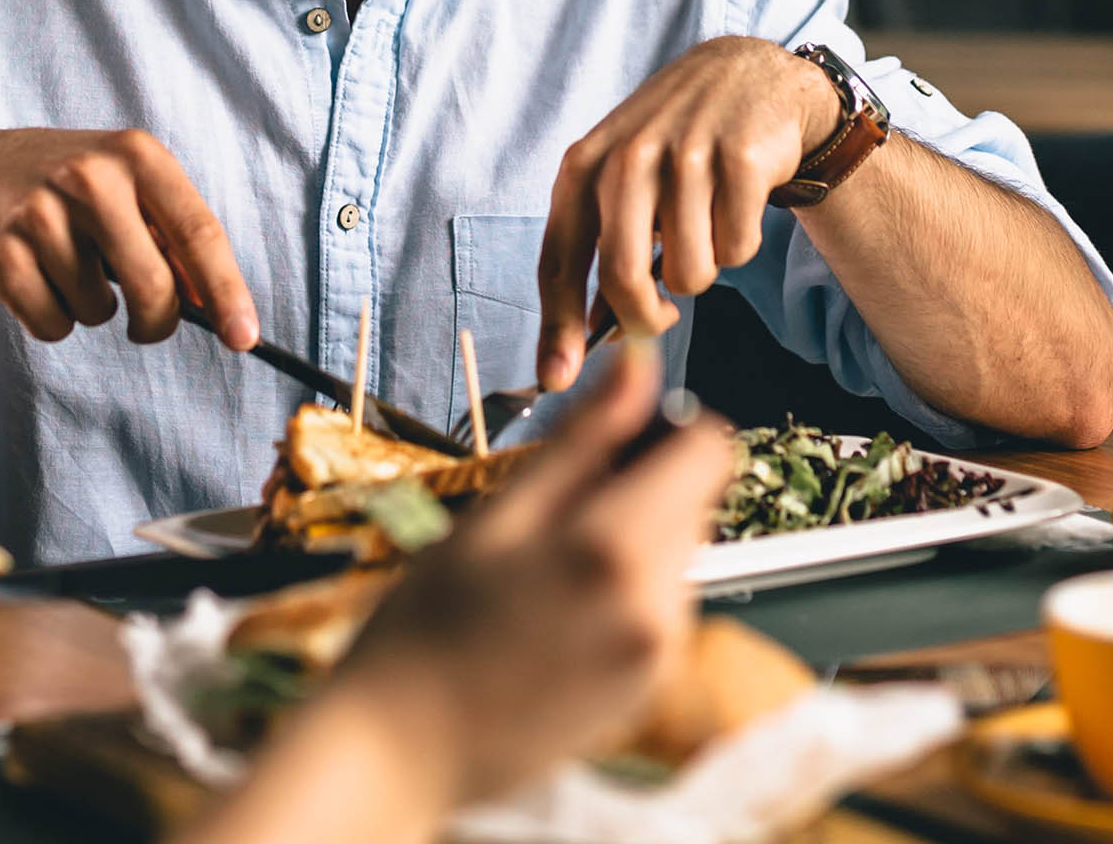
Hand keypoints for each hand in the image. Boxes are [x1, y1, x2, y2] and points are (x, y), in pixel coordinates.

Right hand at [0, 127, 258, 348]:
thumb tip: (215, 305)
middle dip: (157, 323)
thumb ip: (173, 236)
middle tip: (147, 326)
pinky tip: (36, 279)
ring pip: (98, 312)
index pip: (198, 232)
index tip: (244, 338)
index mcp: (136, 154)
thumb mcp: (127, 183)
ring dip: (92, 309)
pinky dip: (52, 319)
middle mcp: (88, 177)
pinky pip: (52, 326)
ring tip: (67, 267)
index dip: (227, 292)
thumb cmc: (69, 184)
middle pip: (153, 287)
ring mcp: (37, 215)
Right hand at [311, 346, 735, 807]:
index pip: (710, 452)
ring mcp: (657, 656)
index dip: (669, 429)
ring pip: (677, 558)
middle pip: (693, 505)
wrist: (402, 747)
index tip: (617, 439)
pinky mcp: (648, 691)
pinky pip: (660, 612)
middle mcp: (657, 606)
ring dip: (631, 546)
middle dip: (639, 492)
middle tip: (551, 517)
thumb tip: (636, 364)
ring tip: (543, 578)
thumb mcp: (499, 514)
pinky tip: (554, 620)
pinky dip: (623, 598)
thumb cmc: (428, 625)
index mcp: (619, 547)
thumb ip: (582, 437)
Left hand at [534, 38, 838, 388]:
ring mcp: (685, 155)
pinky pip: (738, 249)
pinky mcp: (740, 158)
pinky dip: (741, 242)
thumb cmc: (675, 146)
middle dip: (645, 316)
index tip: (555, 378)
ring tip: (706, 223)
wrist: (748, 76)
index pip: (559, 260)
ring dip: (704, 267)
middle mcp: (627, 157)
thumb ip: (600, 250)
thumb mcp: (623, 180)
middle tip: (664, 314)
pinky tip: (738, 202)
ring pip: (691, 273)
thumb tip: (578, 344)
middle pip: (622, 278)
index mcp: (585, 167)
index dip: (556, 326)